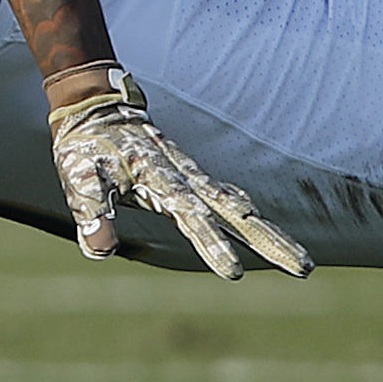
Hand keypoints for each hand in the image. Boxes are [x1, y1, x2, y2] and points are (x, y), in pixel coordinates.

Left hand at [49, 71, 313, 280]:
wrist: (95, 107)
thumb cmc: (86, 147)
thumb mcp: (79, 179)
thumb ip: (91, 213)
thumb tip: (100, 252)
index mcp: (160, 179)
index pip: (193, 217)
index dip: (213, 244)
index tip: (234, 274)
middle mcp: (185, 177)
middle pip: (236, 213)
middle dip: (270, 241)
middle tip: (303, 268)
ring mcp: (191, 176)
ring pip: (238, 205)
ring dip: (268, 232)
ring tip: (300, 261)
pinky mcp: (189, 175)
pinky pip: (224, 195)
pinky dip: (245, 211)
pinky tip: (258, 223)